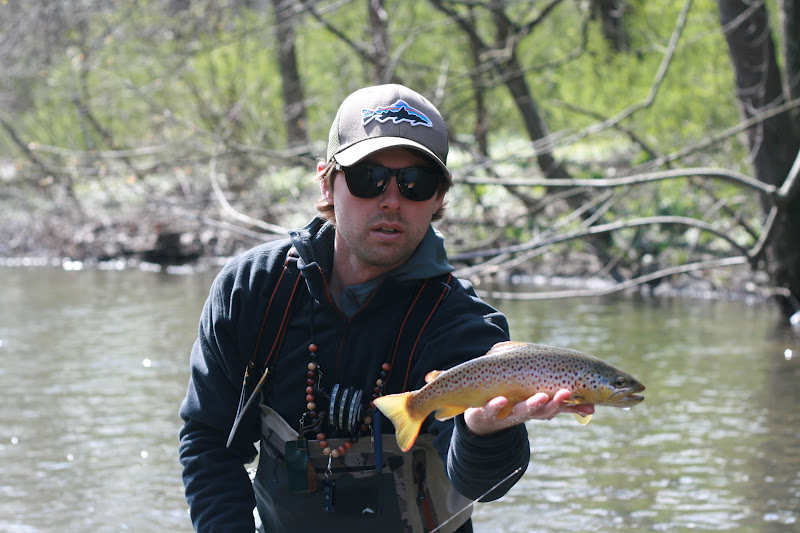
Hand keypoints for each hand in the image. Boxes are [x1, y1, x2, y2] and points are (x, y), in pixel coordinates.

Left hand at [463, 389, 594, 436]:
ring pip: (520, 411)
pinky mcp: (486, 412)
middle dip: (554, 404)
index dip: (571, 405)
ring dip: (531, 405)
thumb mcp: (536, 407)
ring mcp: (505, 414)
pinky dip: (496, 406)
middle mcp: (524, 414)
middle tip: (565, 394)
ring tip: (540, 397)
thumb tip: (593, 408)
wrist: (481, 420)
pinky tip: (502, 399)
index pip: (556, 408)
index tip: (588, 403)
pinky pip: (491, 409)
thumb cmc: (514, 407)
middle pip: (541, 411)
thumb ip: (561, 405)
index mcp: (536, 411)